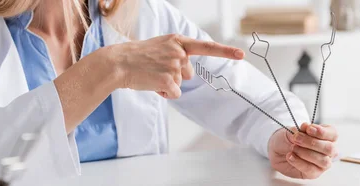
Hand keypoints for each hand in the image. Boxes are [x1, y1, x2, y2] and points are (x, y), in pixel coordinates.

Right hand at [109, 34, 244, 98]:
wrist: (118, 63)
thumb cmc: (137, 56)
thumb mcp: (160, 47)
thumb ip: (176, 54)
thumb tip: (187, 72)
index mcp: (178, 41)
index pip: (207, 46)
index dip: (226, 51)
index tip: (241, 55)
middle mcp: (179, 52)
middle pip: (189, 73)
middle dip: (175, 75)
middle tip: (155, 70)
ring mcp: (174, 66)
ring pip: (180, 84)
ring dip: (167, 84)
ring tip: (150, 75)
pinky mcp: (168, 81)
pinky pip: (174, 94)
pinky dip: (164, 93)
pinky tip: (151, 84)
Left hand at [268, 123, 338, 178]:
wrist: (277, 150)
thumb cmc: (288, 139)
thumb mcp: (293, 130)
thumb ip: (301, 130)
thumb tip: (306, 127)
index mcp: (327, 136)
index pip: (333, 134)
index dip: (322, 132)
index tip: (308, 129)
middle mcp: (328, 150)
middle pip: (329, 148)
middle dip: (311, 143)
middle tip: (296, 138)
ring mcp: (323, 163)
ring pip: (323, 160)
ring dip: (306, 153)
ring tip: (293, 148)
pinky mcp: (314, 173)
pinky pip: (310, 169)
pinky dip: (299, 162)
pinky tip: (290, 156)